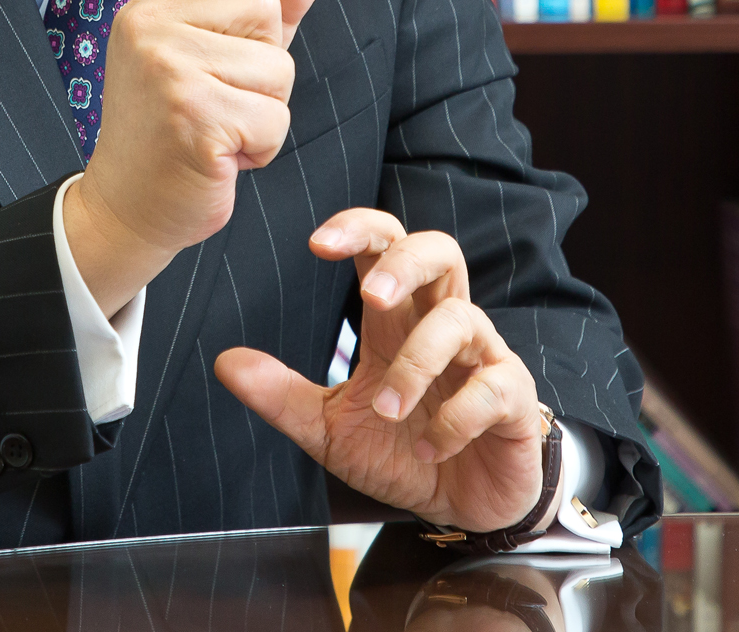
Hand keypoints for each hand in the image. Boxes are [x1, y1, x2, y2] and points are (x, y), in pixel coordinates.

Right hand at [65, 0, 327, 315]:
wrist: (127, 207)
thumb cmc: (176, 127)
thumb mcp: (219, 51)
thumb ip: (269, 1)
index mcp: (150, 3)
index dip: (239, 21)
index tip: (203, 62)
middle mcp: (151, 26)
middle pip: (265, 13)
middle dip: (260, 67)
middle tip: (212, 102)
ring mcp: (168, 70)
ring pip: (278, 70)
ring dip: (262, 112)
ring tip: (215, 130)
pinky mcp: (194, 116)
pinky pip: (274, 120)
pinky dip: (260, 148)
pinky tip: (217, 156)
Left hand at [214, 210, 549, 533]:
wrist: (466, 508)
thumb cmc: (403, 452)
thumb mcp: (332, 429)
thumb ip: (283, 395)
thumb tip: (225, 362)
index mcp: (398, 322)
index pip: (385, 247)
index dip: (358, 230)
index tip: (316, 244)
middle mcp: (442, 326)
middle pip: (440, 251)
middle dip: (405, 263)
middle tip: (371, 296)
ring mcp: (483, 358)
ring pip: (462, 319)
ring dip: (418, 363)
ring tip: (387, 410)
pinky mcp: (513, 398)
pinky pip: (492, 386)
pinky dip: (455, 418)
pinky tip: (428, 448)